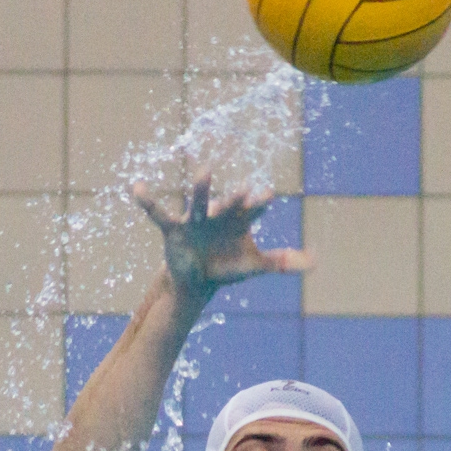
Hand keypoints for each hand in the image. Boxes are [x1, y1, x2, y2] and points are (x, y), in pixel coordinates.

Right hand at [133, 172, 310, 298]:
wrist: (198, 279)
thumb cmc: (227, 265)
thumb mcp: (254, 265)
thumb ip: (282, 262)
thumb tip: (315, 262)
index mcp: (238, 220)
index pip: (253, 209)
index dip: (259, 202)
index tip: (266, 195)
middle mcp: (217, 213)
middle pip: (228, 203)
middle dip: (233, 198)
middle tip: (242, 191)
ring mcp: (195, 219)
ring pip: (198, 201)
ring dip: (202, 188)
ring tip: (205, 171)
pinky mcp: (175, 229)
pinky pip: (159, 214)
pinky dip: (147, 201)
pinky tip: (135, 187)